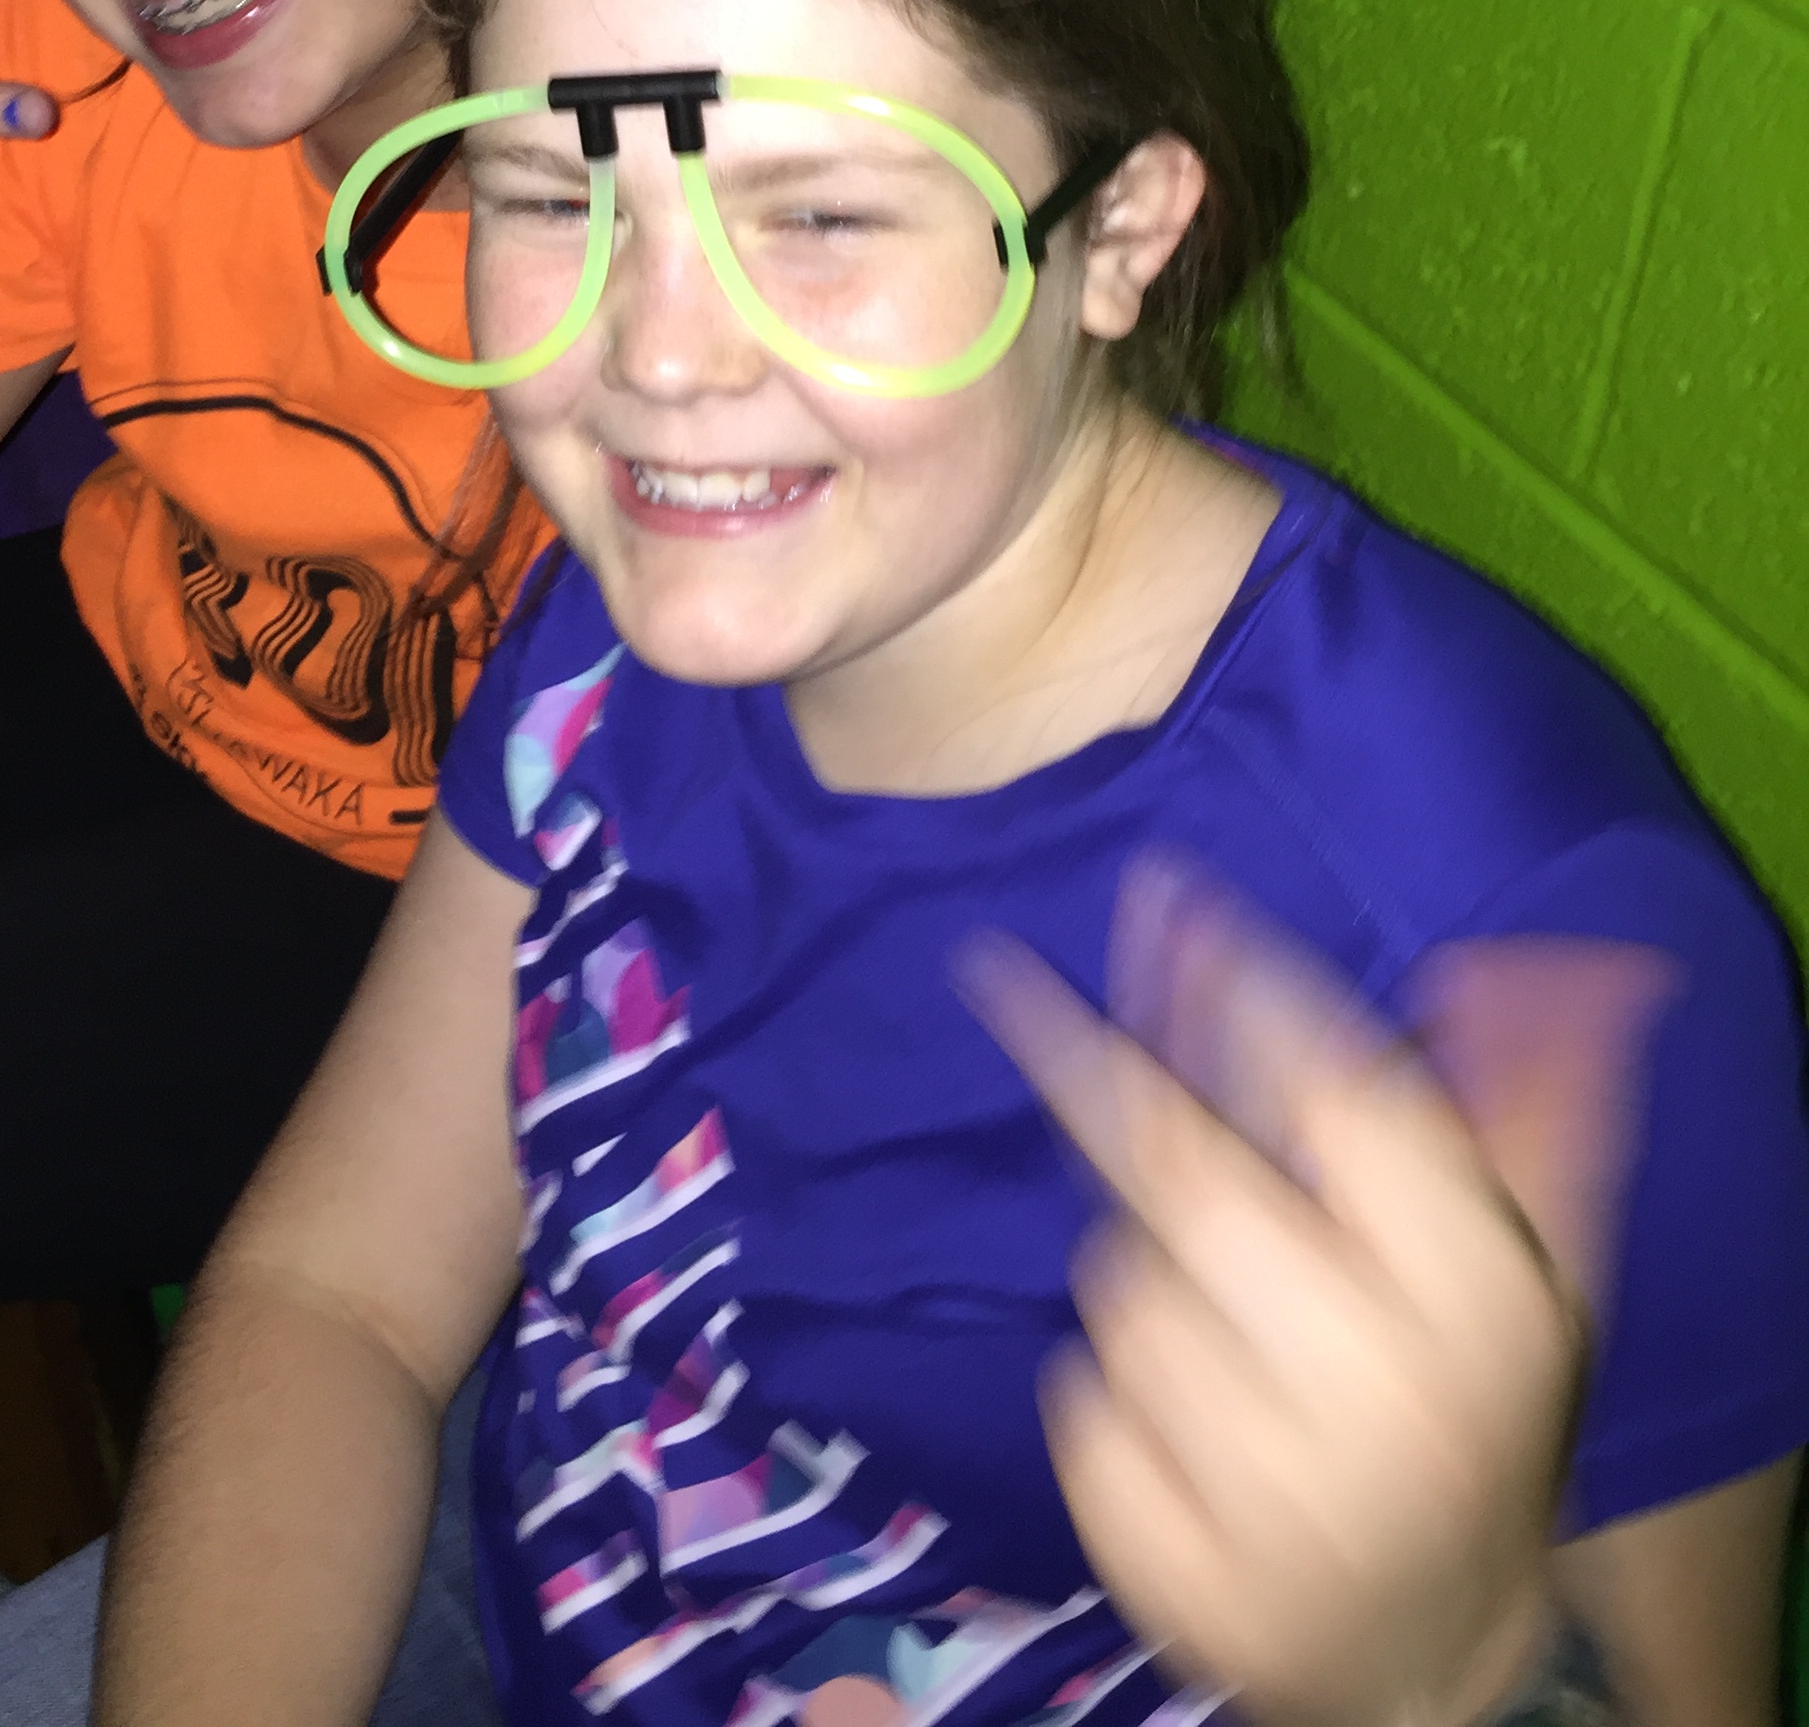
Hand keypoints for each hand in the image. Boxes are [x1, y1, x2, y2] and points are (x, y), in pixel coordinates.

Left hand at [956, 860, 1675, 1726]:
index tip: (1162, 891)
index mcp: (1483, 1306)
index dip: (1240, 988)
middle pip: (1192, 1178)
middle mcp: (1386, 1397)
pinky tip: (1171, 1409)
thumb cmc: (1475, 1422)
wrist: (1431, 1660)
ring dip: (1129, 1256)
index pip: (1343, 1102)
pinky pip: (1076, 1405)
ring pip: (1121, 1288)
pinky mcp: (1177, 1573)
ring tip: (1204, 1295)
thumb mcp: (1530, 1274)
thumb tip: (1501, 959)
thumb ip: (1521, 1115)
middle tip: (1011, 978)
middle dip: (1101, 1064)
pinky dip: (1099, 1387)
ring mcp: (1277, 1500)